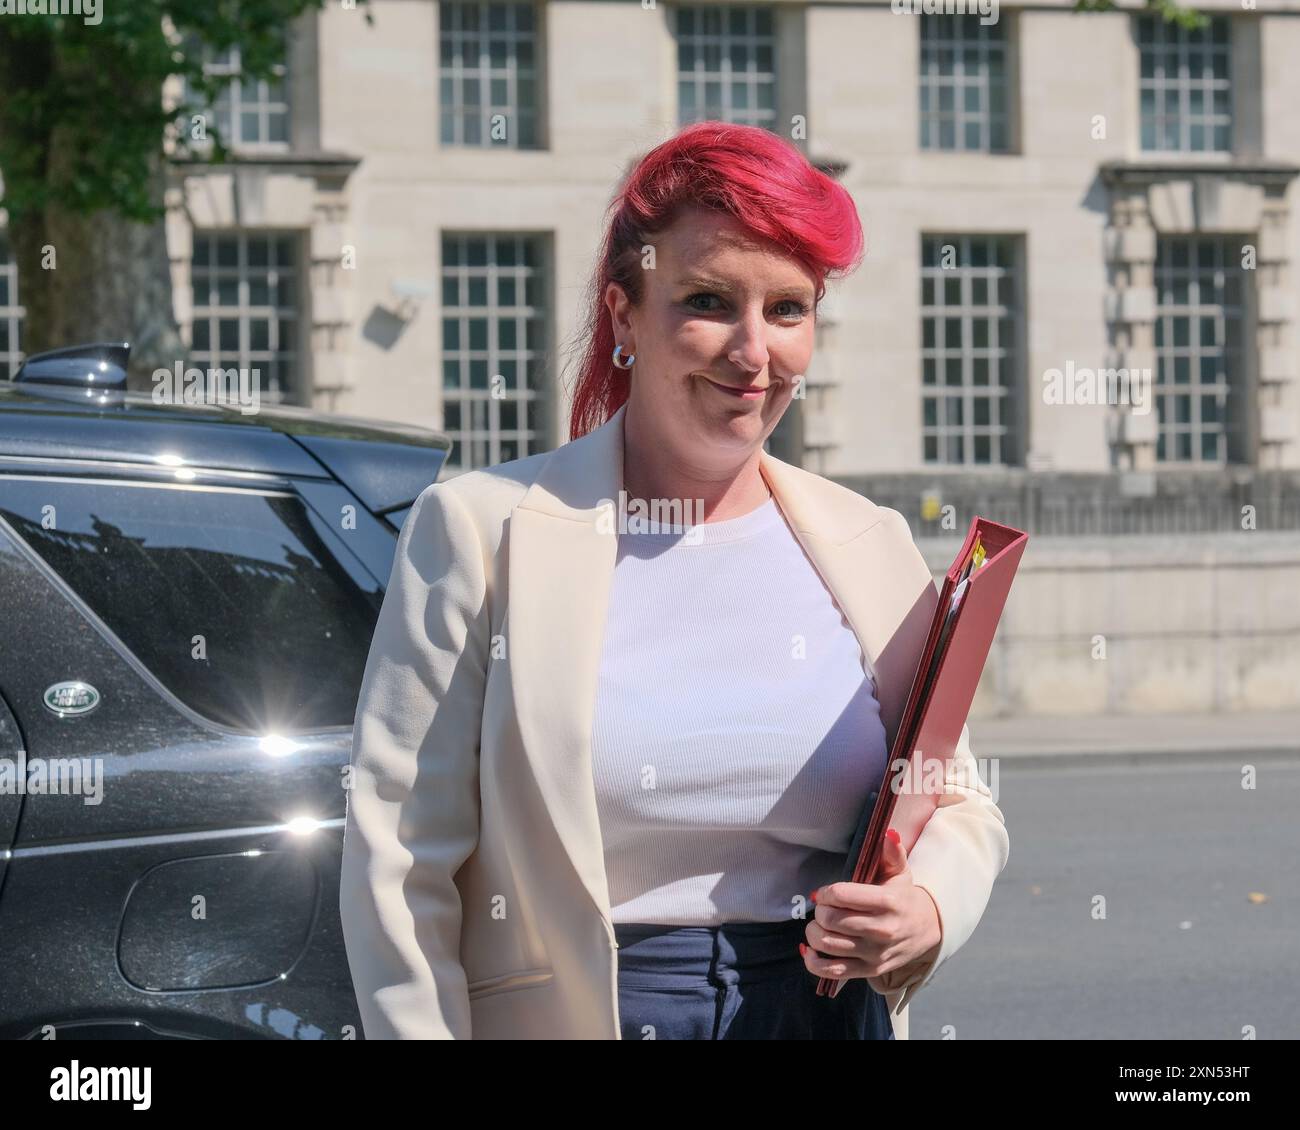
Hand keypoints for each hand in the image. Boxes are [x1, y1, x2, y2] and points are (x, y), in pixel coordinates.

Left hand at [800, 828, 942, 993]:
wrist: (929, 930)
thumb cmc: (905, 898)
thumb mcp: (901, 872)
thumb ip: (892, 852)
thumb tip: (887, 833)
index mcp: (887, 901)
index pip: (842, 895)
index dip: (826, 892)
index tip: (825, 892)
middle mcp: (881, 929)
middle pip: (830, 920)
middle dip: (819, 911)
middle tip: (823, 908)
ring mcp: (874, 953)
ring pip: (828, 944)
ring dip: (814, 933)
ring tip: (819, 924)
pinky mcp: (869, 970)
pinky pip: (832, 971)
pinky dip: (813, 961)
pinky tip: (810, 949)